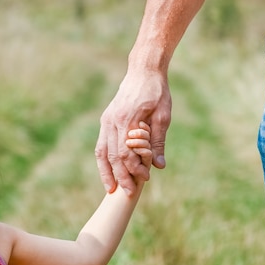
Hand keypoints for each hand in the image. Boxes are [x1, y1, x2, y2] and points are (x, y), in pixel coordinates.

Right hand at [96, 68, 171, 195]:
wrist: (143, 70)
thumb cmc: (157, 92)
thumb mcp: (164, 115)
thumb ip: (159, 141)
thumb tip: (159, 166)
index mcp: (127, 120)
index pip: (127, 153)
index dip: (135, 169)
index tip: (146, 178)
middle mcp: (113, 121)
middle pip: (113, 156)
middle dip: (120, 176)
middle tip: (128, 193)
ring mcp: (107, 120)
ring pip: (102, 152)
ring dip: (105, 172)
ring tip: (110, 189)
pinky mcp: (106, 119)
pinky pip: (101, 144)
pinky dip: (103, 160)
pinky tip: (108, 171)